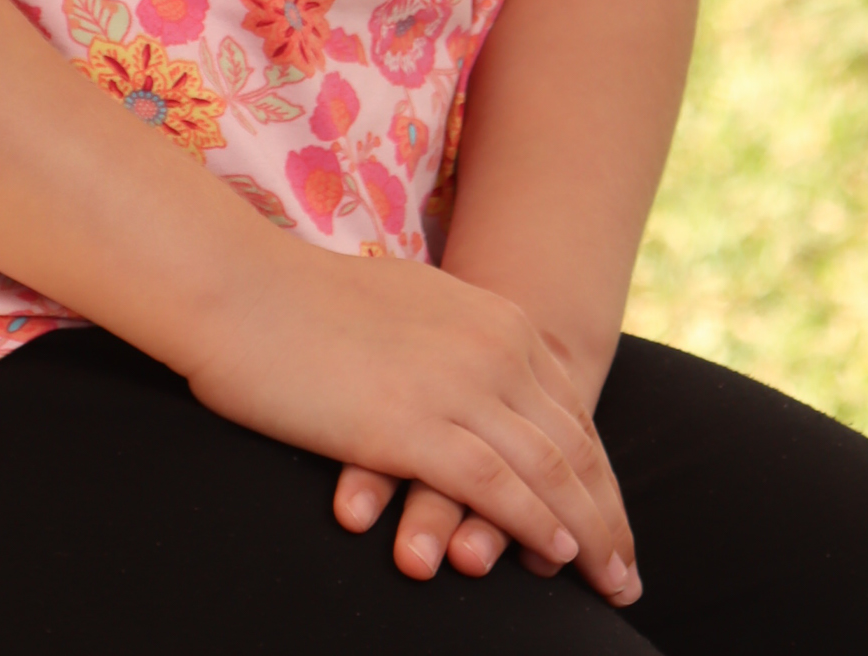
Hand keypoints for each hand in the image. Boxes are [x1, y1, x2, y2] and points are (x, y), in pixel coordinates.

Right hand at [179, 246, 638, 602]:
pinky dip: (535, 526)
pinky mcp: (416, 425)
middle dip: (607, 513)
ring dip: (588, 534)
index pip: (568, 408)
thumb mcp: (405, 306)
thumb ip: (448, 339)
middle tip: (627, 569)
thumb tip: (462, 377)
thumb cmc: (303, 301)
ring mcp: (458, 384)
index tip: (611, 520)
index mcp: (492, 316)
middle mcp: (492, 346)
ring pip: (550, 473)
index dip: (596, 471)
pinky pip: (499, 488)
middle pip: (574, 444)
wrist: (241, 286)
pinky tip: (553, 557)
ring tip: (608, 581)